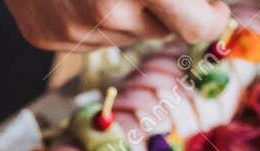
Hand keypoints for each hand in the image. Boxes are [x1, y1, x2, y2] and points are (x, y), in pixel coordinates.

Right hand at [2, 0, 231, 48]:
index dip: (211, 17)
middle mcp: (108, 11)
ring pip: (125, 35)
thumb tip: (210, 3)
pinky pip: (88, 38)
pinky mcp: (46, 37)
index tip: (213, 9)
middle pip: (163, 33)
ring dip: (127, 11)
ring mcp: (73, 30)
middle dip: (170, 11)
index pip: (199, 28)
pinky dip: (90, 16)